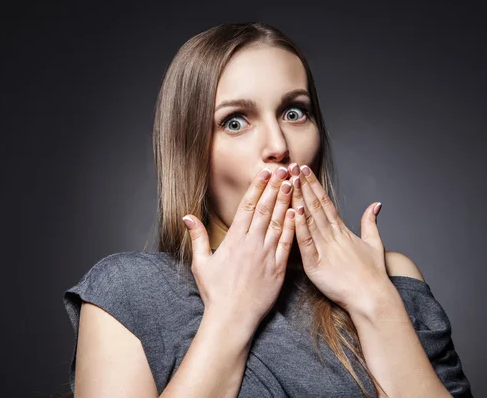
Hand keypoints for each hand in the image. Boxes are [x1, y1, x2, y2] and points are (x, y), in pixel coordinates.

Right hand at [182, 167, 295, 332]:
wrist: (232, 318)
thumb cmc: (215, 292)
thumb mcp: (201, 263)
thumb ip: (197, 237)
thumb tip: (187, 217)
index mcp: (233, 240)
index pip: (247, 207)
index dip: (257, 187)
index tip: (264, 172)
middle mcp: (252, 244)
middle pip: (265, 209)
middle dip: (274, 187)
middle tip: (283, 169)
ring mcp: (266, 255)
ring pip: (278, 222)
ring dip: (286, 202)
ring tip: (292, 184)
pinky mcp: (278, 269)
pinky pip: (287, 244)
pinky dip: (293, 227)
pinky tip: (298, 213)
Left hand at [287, 163, 390, 314]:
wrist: (373, 298)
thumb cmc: (373, 275)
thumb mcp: (375, 244)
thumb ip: (370, 223)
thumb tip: (375, 205)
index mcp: (342, 230)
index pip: (325, 202)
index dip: (314, 185)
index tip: (304, 170)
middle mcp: (332, 235)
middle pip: (315, 205)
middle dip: (303, 185)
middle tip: (292, 167)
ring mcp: (325, 248)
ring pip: (309, 219)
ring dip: (299, 200)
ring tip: (290, 181)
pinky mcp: (317, 264)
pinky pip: (306, 243)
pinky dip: (300, 227)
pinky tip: (293, 213)